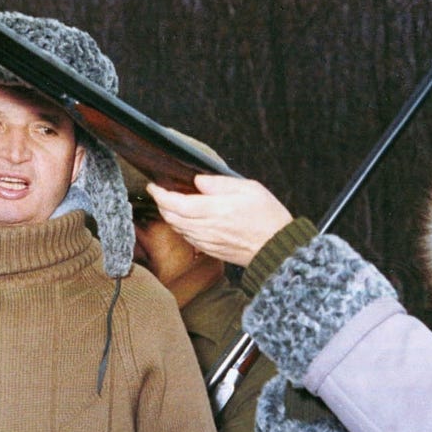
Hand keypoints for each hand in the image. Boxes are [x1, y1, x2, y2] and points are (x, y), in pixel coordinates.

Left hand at [147, 175, 292, 267]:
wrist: (277, 248)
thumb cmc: (268, 217)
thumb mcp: (249, 188)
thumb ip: (220, 183)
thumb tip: (198, 180)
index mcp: (214, 210)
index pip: (176, 203)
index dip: (160, 195)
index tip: (154, 186)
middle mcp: (207, 228)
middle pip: (171, 217)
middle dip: (161, 204)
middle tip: (159, 193)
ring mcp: (207, 241)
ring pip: (178, 229)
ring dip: (169, 216)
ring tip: (170, 204)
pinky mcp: (211, 250)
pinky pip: (188, 239)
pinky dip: (181, 228)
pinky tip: (185, 221)